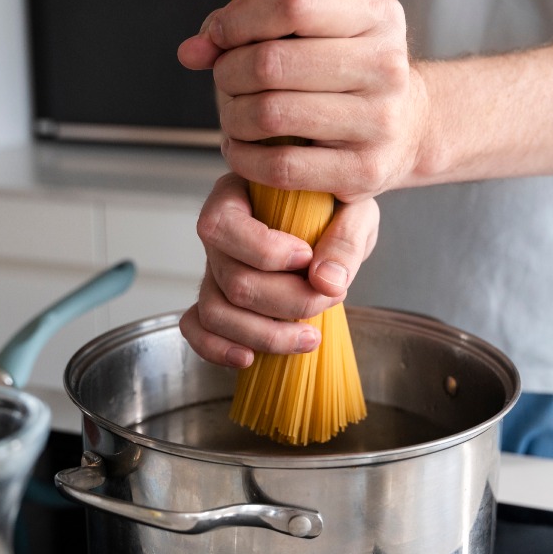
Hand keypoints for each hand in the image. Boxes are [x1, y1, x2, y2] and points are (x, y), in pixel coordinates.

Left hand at [177, 0, 429, 203]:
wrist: (408, 126)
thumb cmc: (346, 70)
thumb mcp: (318, 29)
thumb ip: (253, 25)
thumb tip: (193, 50)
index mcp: (378, 15)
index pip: (294, 2)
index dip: (239, 18)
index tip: (218, 35)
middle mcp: (386, 66)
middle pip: (272, 62)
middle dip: (228, 72)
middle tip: (225, 80)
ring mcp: (378, 122)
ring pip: (270, 114)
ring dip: (232, 115)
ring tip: (233, 114)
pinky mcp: (364, 171)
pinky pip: (280, 166)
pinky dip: (244, 157)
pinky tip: (242, 148)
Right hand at [178, 173, 379, 367]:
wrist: (336, 224)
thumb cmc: (338, 207)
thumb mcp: (354, 209)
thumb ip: (345, 239)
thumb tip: (326, 281)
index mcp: (237, 195)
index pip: (224, 225)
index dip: (264, 250)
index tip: (307, 256)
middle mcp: (220, 234)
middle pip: (231, 279)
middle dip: (285, 301)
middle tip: (329, 298)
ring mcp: (215, 269)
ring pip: (216, 311)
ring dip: (264, 334)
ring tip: (309, 337)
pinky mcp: (218, 300)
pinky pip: (198, 328)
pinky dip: (218, 349)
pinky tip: (249, 358)